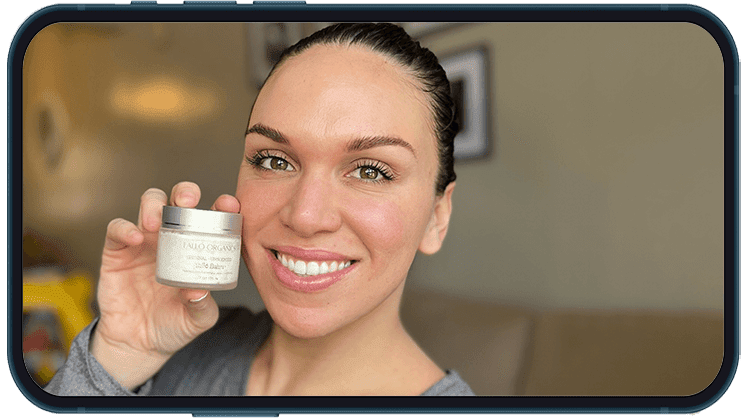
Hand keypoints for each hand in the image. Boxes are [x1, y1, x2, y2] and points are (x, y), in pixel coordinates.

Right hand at [90, 182, 240, 389]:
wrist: (139, 343)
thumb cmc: (174, 325)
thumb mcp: (198, 319)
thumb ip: (202, 305)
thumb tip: (197, 290)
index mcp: (198, 247)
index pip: (212, 217)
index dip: (221, 205)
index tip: (229, 204)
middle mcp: (173, 237)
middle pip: (178, 200)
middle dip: (185, 191)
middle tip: (189, 201)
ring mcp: (145, 241)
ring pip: (149, 204)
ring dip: (154, 205)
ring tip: (157, 223)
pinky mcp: (118, 251)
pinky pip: (117, 229)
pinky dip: (125, 228)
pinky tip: (135, 239)